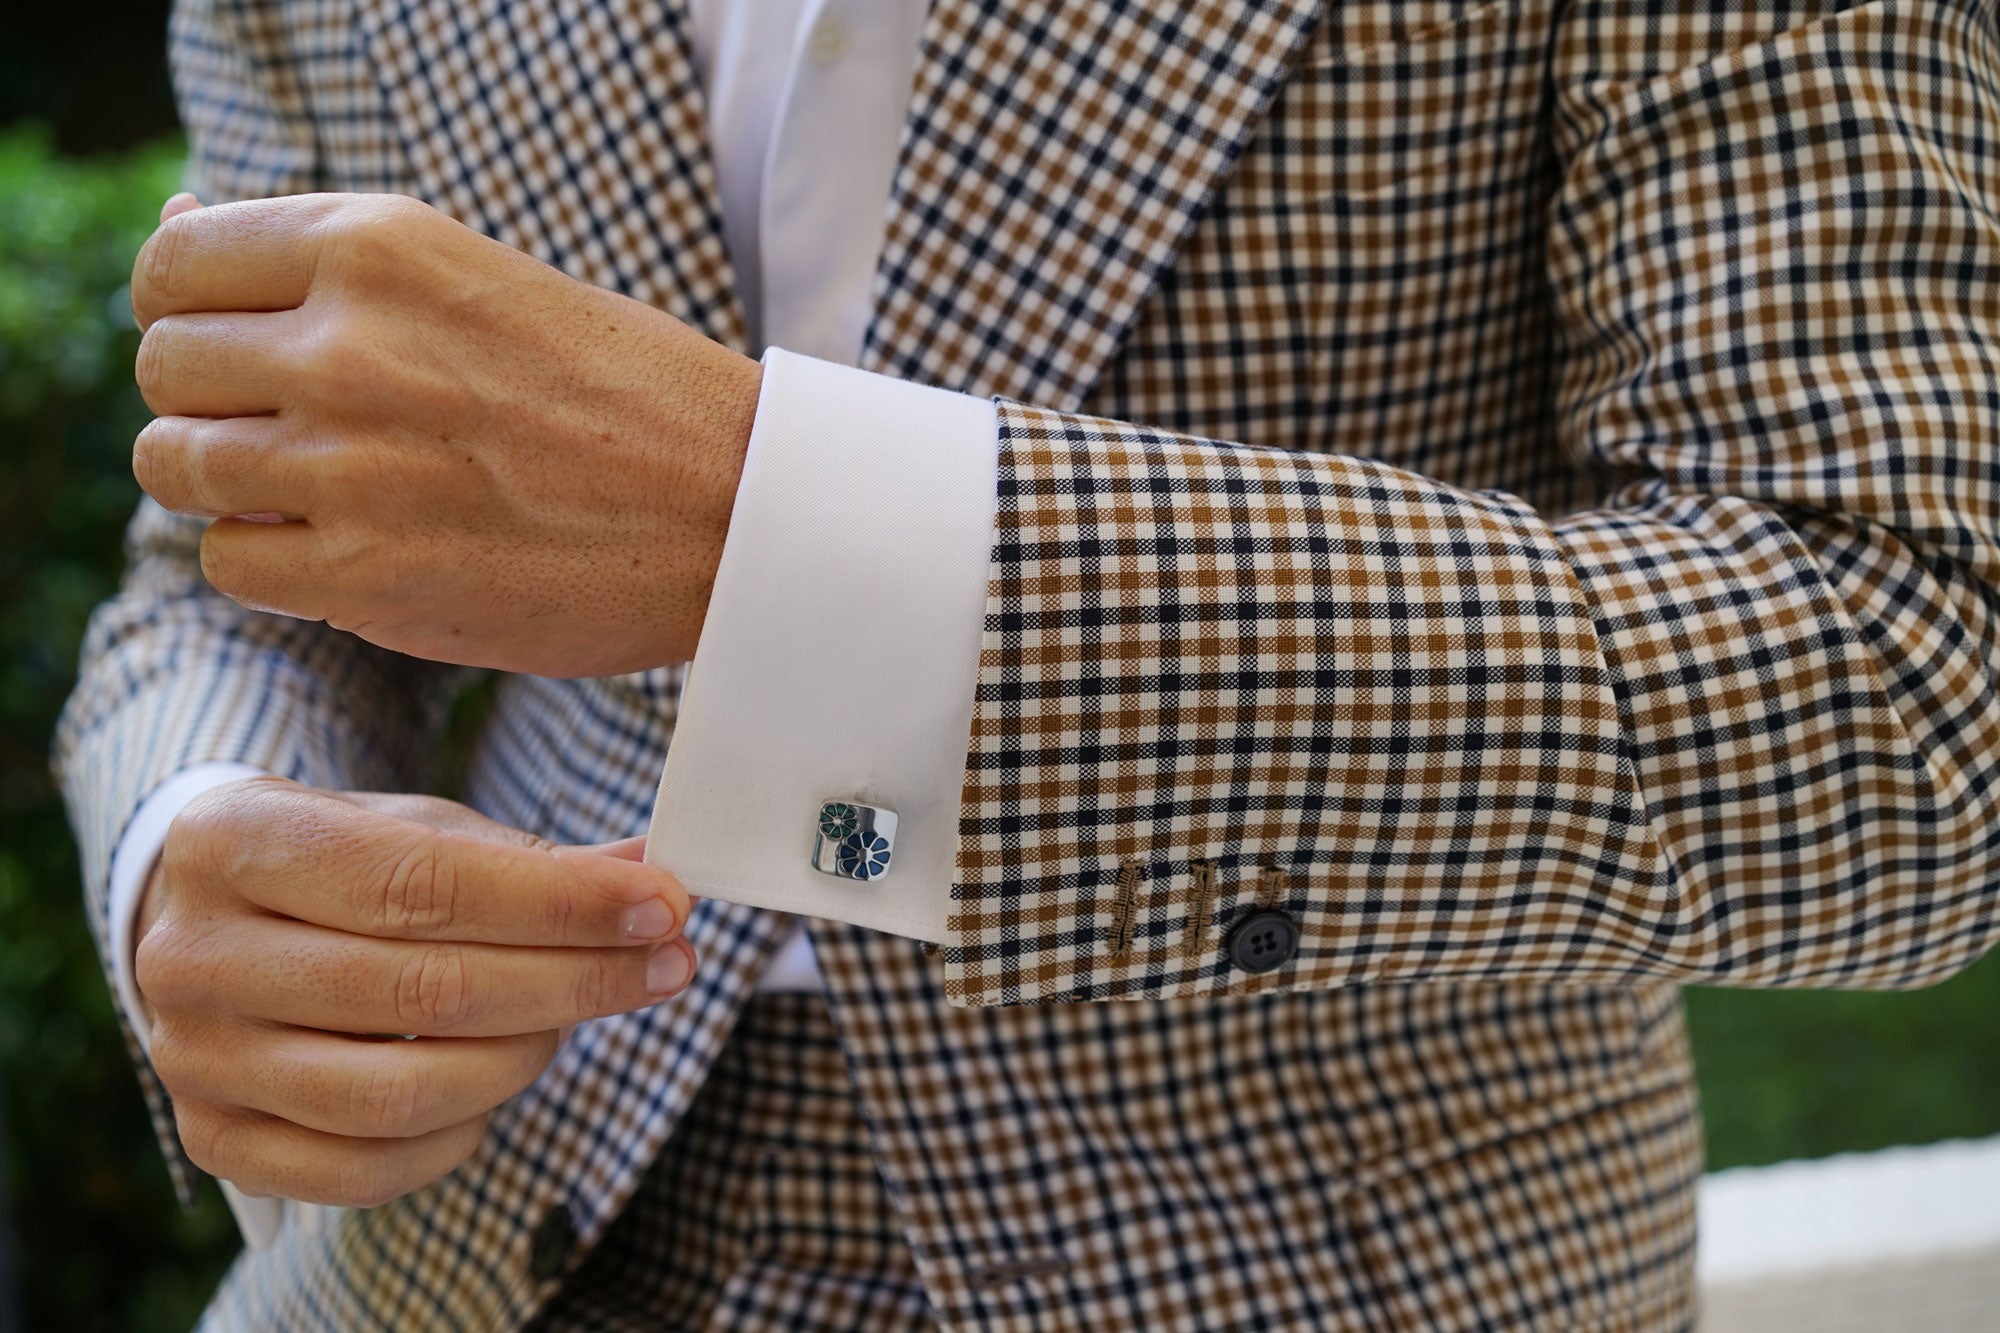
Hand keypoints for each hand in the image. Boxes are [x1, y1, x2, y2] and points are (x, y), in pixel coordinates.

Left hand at [129, 192, 761, 677]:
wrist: (737, 508)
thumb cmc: (620, 392)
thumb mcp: (473, 276)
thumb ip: (322, 263)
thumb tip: (171, 227)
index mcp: (377, 246)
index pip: (173, 266)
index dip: (194, 313)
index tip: (246, 349)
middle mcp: (347, 347)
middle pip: (164, 371)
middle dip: (214, 402)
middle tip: (306, 429)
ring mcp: (350, 467)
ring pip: (176, 468)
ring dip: (231, 484)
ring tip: (326, 490)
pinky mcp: (366, 577)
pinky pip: (229, 561)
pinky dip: (273, 561)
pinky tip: (354, 548)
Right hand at [134, 777, 695, 1207]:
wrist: (214, 922)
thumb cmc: (338, 866)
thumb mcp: (418, 828)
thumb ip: (530, 858)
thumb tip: (652, 873)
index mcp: (235, 840)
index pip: (423, 883)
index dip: (560, 902)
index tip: (661, 906)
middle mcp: (193, 953)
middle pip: (425, 990)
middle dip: (574, 980)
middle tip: (666, 964)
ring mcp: (195, 1057)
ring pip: (403, 1091)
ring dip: (527, 1057)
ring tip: (577, 1018)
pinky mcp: (215, 1141)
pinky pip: (367, 1169)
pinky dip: (461, 1134)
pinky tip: (501, 1083)